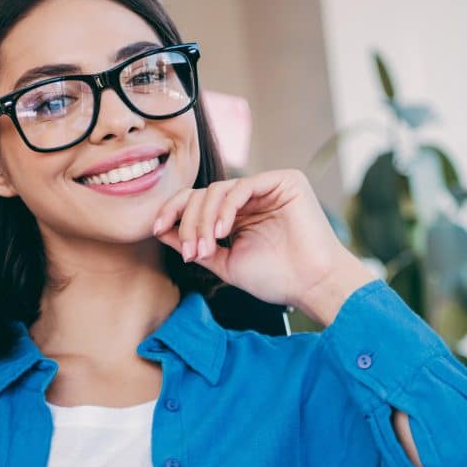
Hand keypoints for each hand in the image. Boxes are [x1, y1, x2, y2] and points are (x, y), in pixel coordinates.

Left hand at [152, 169, 374, 321]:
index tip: (155, 229)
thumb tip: (160, 229)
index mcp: (239, 214)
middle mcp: (252, 197)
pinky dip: (226, 208)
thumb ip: (195, 244)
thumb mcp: (225, 262)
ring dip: (204, 218)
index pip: (199, 202)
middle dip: (189, 222)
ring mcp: (269, 187)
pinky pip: (242, 186)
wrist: (311, 285)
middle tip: (190, 251)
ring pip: (219, 189)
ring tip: (204, 247)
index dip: (174, 212)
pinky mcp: (285, 181)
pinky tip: (222, 231)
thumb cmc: (276, 279)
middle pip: (204, 194)